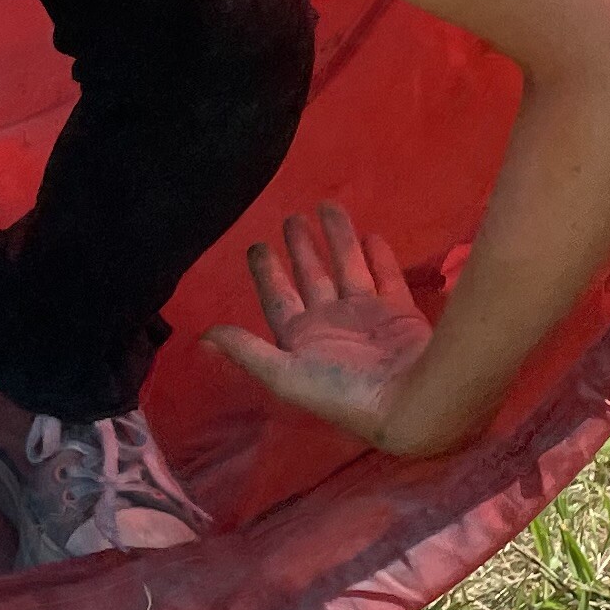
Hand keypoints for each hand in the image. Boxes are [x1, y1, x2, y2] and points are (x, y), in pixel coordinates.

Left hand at [203, 204, 435, 447]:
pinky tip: (371, 235)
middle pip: (311, 275)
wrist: (406, 405)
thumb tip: (204, 335)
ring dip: (338, 239)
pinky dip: (380, 258)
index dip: (266, 272)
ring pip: (348, 268)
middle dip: (301, 247)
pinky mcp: (400, 313)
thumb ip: (246, 351)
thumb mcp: (284, 373)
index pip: (277, 296)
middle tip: (291, 216)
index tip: (257, 245)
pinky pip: (388, 278)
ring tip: (327, 205)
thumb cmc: (340, 390)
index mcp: (301, 338)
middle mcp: (332, 323)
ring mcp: (367, 317)